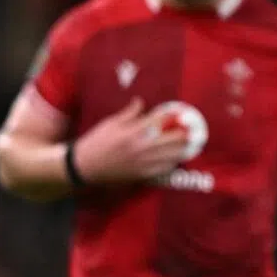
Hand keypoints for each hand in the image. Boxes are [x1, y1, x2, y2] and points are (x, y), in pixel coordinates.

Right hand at [73, 98, 192, 184]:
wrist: (84, 167)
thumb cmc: (96, 142)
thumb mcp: (110, 124)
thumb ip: (128, 114)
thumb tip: (140, 102)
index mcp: (132, 132)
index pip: (158, 122)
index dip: (171, 117)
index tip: (180, 113)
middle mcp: (140, 148)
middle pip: (169, 139)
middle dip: (182, 133)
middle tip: (192, 129)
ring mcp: (141, 163)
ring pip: (169, 156)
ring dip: (182, 149)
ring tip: (191, 143)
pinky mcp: (140, 174)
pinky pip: (161, 170)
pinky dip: (171, 164)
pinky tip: (176, 160)